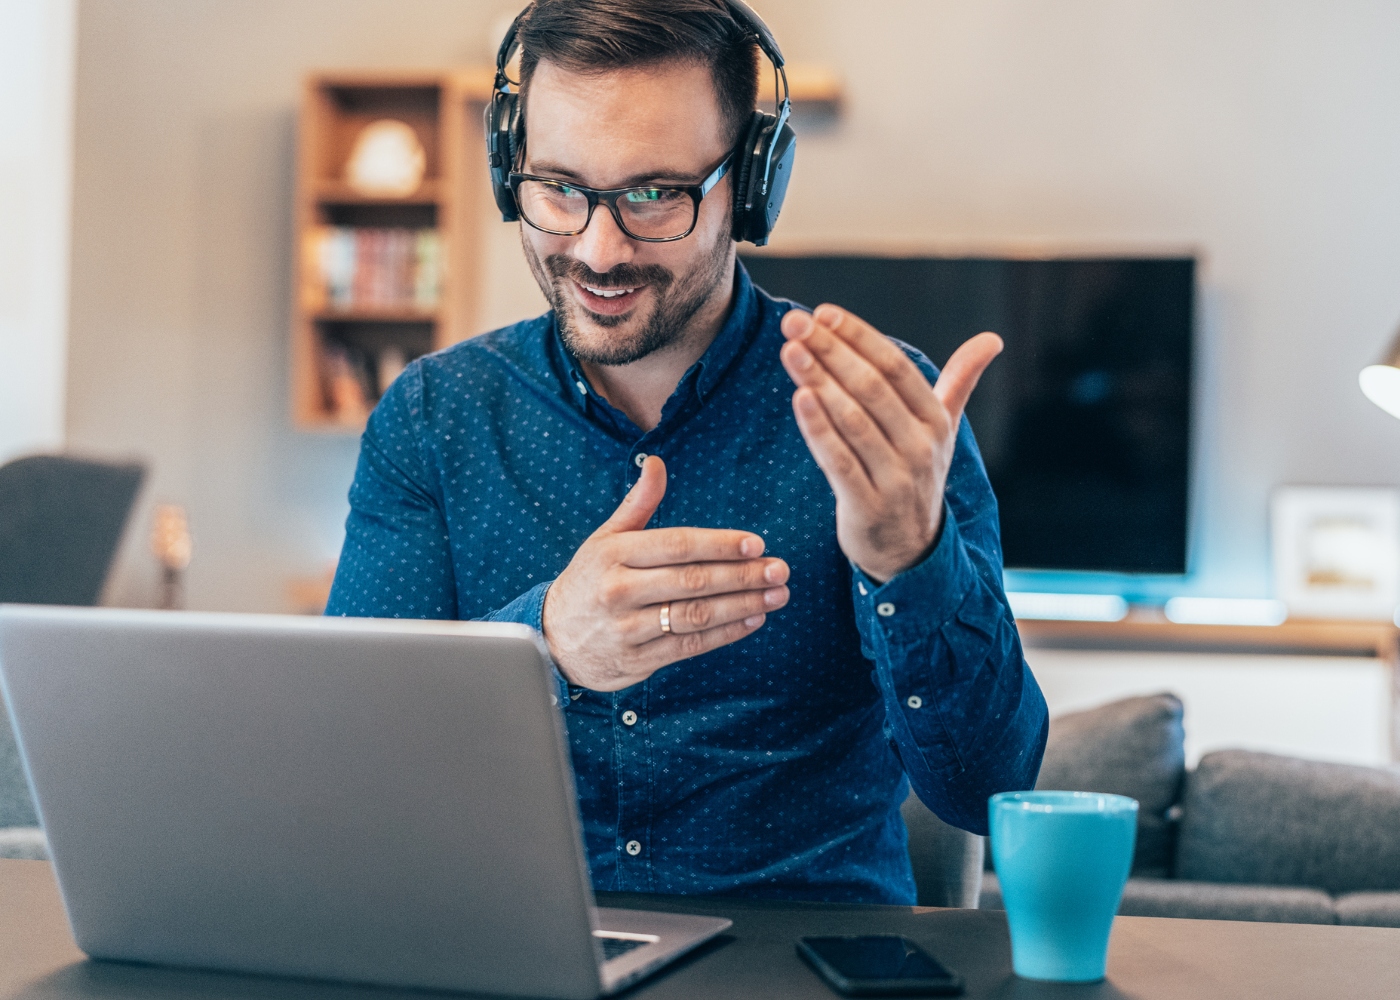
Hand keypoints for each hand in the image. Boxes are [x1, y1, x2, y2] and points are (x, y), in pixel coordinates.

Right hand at [541, 456, 789, 690]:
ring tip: (776, 596)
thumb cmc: (589, 580)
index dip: (719, 544)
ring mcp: (627, 630)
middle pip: (692, 582)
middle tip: (779, 570)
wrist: (552, 639)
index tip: (756, 543)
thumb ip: (637, 505)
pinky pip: (689, 646)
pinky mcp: (637, 661)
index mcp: (614, 555)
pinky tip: (752, 620)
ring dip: (742, 606)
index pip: (676, 545)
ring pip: (695, 616)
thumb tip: (658, 464)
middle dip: (742, 576)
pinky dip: (725, 634)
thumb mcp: (605, 539)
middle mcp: (619, 591)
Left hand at [779, 305, 1002, 583]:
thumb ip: (961, 381)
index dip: (859, 337)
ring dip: (819, 382)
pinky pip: (838, 461)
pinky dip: (818, 429)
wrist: (911, 551)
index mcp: (936, 421)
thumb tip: (993, 339)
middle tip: (793, 323)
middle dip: (831, 351)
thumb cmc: (917, 475)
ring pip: (853, 421)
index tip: (823, 313)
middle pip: (871, 388)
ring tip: (790, 351)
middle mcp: (921, 447)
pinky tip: (798, 397)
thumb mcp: (943, 429)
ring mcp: (896, 478)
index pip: (895, 367)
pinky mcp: (867, 506)